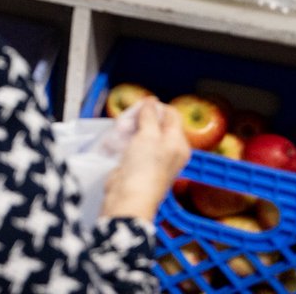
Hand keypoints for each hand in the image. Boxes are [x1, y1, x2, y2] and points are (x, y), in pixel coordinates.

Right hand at [101, 98, 190, 221]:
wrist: (129, 196)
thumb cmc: (144, 166)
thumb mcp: (149, 136)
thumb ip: (149, 116)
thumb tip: (151, 100)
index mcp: (179, 143)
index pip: (172, 115)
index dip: (156, 107)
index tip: (139, 108)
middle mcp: (169, 150)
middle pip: (156, 123)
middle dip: (140, 118)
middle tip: (127, 120)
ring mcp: (154, 157)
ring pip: (142, 133)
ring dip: (130, 129)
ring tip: (120, 131)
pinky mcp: (138, 163)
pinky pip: (133, 144)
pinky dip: (125, 140)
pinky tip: (116, 140)